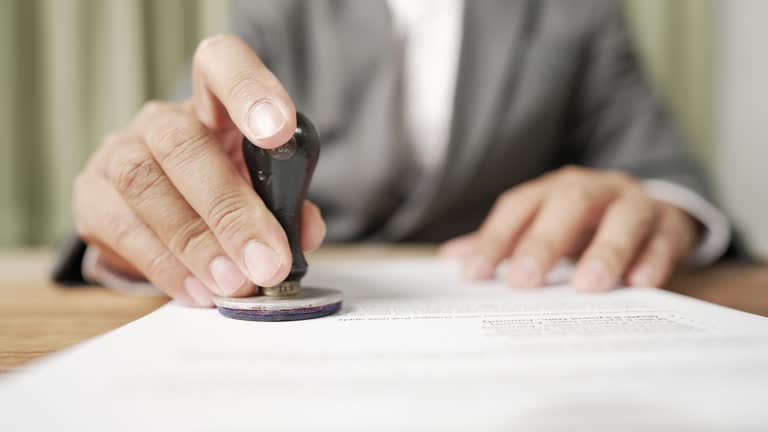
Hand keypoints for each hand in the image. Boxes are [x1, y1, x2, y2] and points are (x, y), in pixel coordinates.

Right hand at [73, 35, 325, 306]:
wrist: (163, 216)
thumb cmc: (224, 192)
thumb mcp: (261, 190)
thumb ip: (288, 203)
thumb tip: (306, 230)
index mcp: (213, 103)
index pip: (222, 66)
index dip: (249, 90)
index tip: (279, 131)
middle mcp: (162, 120)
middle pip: (183, 142)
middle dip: (230, 208)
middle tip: (267, 260)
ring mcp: (119, 152)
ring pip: (146, 183)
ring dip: (197, 242)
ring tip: (234, 283)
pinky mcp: (92, 196)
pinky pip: (122, 229)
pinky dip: (166, 266)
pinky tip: (198, 290)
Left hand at [439, 166, 698, 290]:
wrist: (650, 212)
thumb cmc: (584, 226)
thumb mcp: (543, 228)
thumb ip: (504, 243)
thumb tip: (451, 259)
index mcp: (554, 190)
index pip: (519, 208)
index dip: (495, 239)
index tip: (474, 276)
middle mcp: (593, 189)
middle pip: (568, 203)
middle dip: (545, 241)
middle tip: (524, 281)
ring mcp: (634, 203)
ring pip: (623, 216)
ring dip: (606, 250)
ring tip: (589, 286)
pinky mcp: (670, 223)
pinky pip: (665, 237)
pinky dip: (653, 259)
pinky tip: (640, 283)